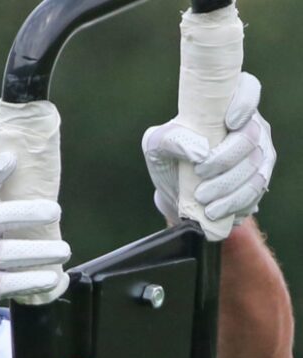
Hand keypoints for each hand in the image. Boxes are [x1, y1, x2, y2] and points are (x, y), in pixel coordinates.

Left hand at [142, 72, 275, 229]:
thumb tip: (199, 150)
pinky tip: (214, 209)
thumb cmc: (168, 159)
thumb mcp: (156, 146)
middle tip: (200, 172)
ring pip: (254, 166)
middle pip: (250, 136)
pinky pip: (255, 190)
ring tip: (202, 197)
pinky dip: (233, 202)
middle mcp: (250, 125)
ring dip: (227, 185)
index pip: (248, 89)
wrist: (177, 194)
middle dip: (224, 158)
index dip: (244, 103)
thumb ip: (170, 139)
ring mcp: (259, 152)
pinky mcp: (260, 179)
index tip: (228, 123)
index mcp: (227, 106)